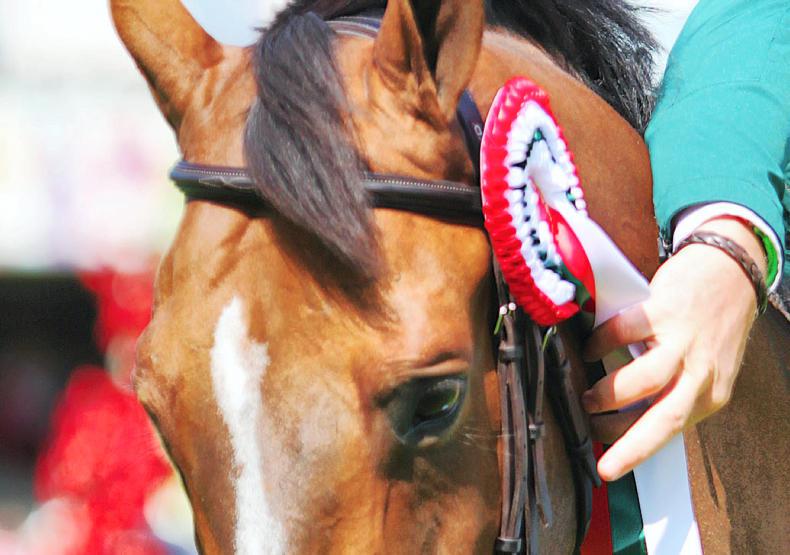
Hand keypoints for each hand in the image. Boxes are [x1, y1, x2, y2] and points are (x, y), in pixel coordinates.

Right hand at [582, 217, 766, 480]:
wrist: (732, 270)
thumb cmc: (712, 322)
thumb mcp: (704, 367)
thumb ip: (676, 389)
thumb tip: (627, 412)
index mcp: (712, 393)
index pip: (672, 432)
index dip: (636, 452)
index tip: (608, 464)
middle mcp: (702, 372)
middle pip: (663, 418)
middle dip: (625, 441)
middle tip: (590, 438)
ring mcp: (684, 341)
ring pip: (647, 379)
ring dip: (610, 392)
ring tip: (589, 396)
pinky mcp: (665, 309)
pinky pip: (626, 331)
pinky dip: (602, 342)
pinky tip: (591, 348)